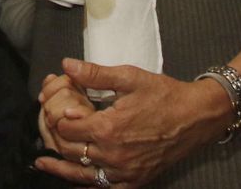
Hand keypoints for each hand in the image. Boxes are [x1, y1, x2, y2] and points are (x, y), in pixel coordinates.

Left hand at [33, 60, 232, 186]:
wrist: (197, 117)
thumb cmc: (164, 95)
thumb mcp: (129, 77)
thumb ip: (95, 74)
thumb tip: (67, 65)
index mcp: (108, 128)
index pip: (67, 128)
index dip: (56, 118)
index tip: (54, 109)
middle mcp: (113, 155)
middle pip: (71, 151)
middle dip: (56, 138)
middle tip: (47, 129)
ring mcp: (124, 172)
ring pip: (83, 175)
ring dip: (62, 168)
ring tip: (44, 163)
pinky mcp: (135, 180)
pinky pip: (104, 188)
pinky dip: (87, 184)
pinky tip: (77, 181)